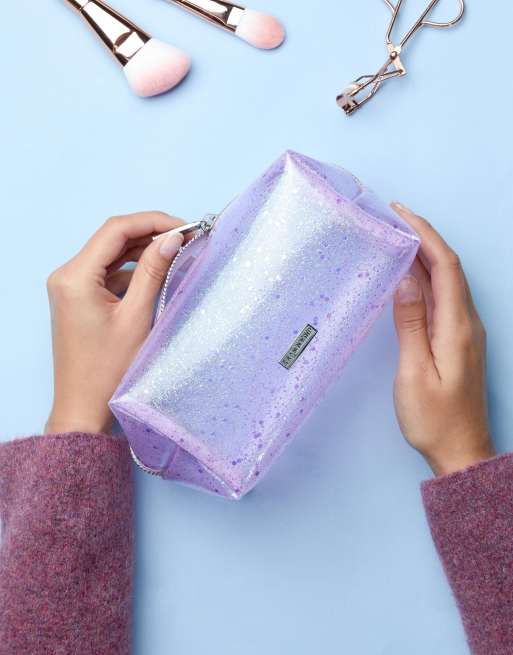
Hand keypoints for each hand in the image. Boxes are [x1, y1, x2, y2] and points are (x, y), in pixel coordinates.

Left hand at [46, 212, 184, 434]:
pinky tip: (156, 270)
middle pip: (112, 238)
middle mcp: (67, 275)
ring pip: (111, 254)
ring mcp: (71, 286)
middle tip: (186, 237)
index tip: (184, 226)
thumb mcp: (136, 317)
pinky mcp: (79, 298)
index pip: (116, 230)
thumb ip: (153, 272)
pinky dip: (132, 269)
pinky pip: (107, 273)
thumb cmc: (107, 370)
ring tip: (177, 250)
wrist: (83, 407)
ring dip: (142, 250)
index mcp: (75, 277)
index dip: (152, 221)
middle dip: (150, 233)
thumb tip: (172, 238)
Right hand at [391, 203, 494, 476]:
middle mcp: (467, 322)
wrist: (460, 451)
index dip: (425, 235)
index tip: (401, 213)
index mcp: (457, 326)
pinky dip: (426, 279)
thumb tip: (405, 280)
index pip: (446, 266)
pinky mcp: (458, 341)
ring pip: (447, 281)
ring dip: (424, 256)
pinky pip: (443, 298)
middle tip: (393, 219)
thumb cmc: (434, 419)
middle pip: (449, 268)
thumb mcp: (415, 371)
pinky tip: (408, 277)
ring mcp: (464, 331)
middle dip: (424, 238)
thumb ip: (411, 324)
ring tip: (396, 239)